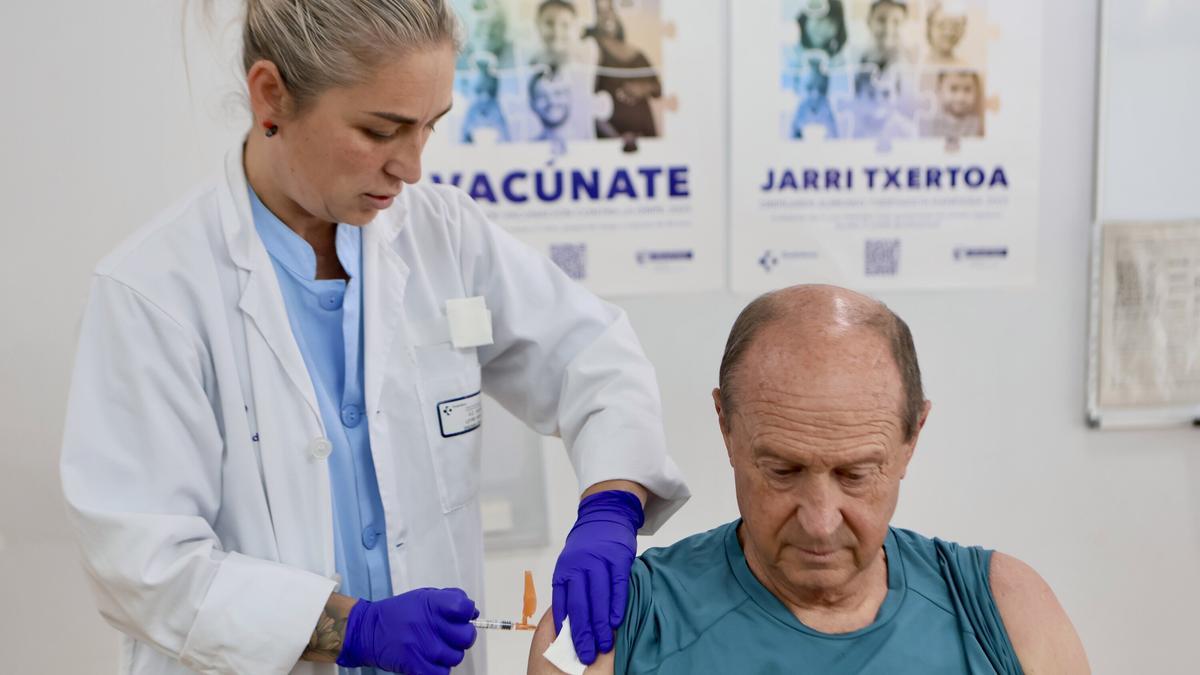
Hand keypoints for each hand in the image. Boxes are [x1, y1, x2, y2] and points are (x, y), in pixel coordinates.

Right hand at [336, 587, 478, 674]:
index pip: (464, 608)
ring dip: (448, 654)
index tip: (461, 616)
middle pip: (466, 637)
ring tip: (433, 647)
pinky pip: (441, 673)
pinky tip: (428, 660)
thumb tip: (473, 612)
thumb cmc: (398, 613)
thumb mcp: (423, 596)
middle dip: (461, 637)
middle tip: (449, 635)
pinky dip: (437, 669)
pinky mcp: (415, 666)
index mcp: (432, 604)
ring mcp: (422, 647)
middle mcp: (428, 625)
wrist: (369, 631)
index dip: (467, 613)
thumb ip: (450, 599)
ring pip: (455, 657)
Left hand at [551, 490, 644, 664]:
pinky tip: (615, 622)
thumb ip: (570, 590)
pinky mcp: (618, 558)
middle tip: (586, 655)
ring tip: (603, 645)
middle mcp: (579, 566)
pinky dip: (616, 605)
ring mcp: (599, 561)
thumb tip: (570, 624)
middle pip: (579, 605)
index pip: (561, 603)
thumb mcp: (571, 565)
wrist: (605, 516)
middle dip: (582, 633)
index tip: (568, 648)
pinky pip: (617, 586)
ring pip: (598, 599)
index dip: (565, 628)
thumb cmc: (587, 548)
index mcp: (564, 571)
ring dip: (600, 625)